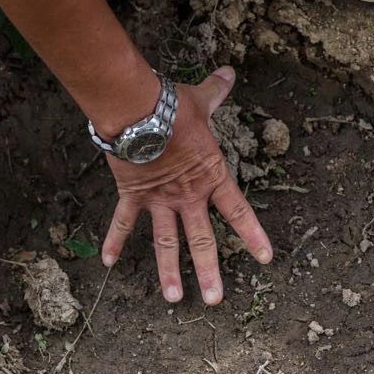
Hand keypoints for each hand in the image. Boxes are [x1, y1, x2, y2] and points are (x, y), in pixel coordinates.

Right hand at [100, 66, 272, 303]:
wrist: (139, 111)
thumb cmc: (173, 106)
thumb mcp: (201, 100)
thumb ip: (216, 92)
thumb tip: (228, 72)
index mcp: (211, 176)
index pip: (238, 211)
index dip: (253, 235)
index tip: (266, 258)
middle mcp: (188, 195)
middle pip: (201, 240)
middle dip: (210, 271)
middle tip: (216, 300)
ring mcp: (159, 199)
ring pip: (166, 242)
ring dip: (169, 271)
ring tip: (175, 299)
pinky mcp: (132, 194)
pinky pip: (123, 222)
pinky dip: (114, 241)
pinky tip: (108, 263)